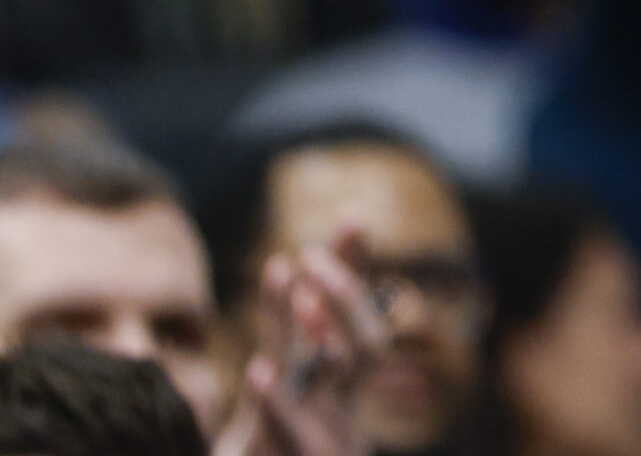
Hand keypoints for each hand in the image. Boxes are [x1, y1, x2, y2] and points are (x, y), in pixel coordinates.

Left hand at [214, 231, 385, 455]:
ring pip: (350, 373)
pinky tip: (260, 373)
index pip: (353, 317)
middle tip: (313, 252)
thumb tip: (283, 273)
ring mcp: (330, 437)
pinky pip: (302, 435)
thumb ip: (277, 350)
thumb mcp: (264, 405)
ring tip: (298, 283)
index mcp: (330, 388)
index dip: (356, 270)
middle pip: (367, 338)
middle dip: (349, 290)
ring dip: (328, 325)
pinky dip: (282, 405)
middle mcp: (339, 409)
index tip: (350, 220)